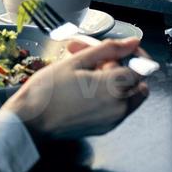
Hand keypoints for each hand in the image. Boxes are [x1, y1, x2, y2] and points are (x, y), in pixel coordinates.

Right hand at [3, 36, 148, 139]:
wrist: (30, 122)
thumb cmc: (47, 91)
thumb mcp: (77, 61)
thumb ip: (108, 49)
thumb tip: (132, 42)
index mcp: (114, 88)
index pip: (141, 66)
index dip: (130, 54)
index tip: (116, 50)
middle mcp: (119, 107)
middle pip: (137, 82)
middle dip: (123, 67)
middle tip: (99, 61)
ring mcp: (113, 120)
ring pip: (130, 95)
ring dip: (117, 82)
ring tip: (89, 74)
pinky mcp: (105, 128)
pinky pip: (118, 108)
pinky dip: (110, 96)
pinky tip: (86, 88)